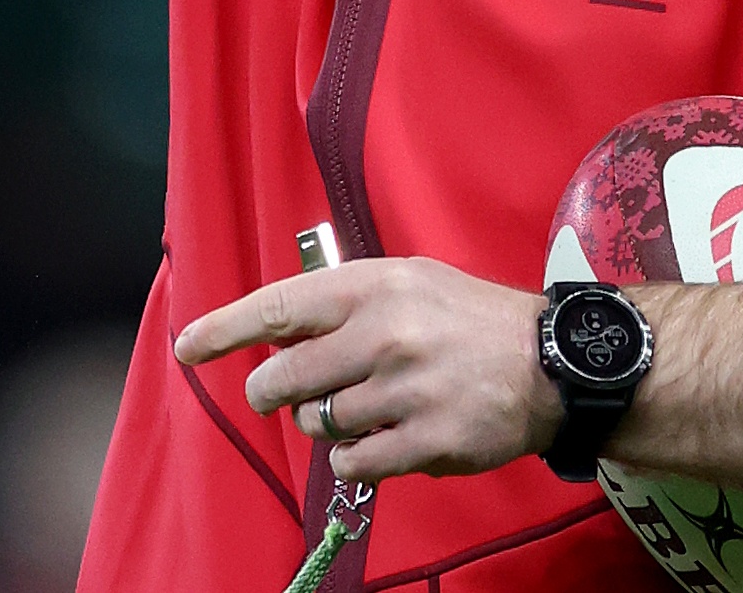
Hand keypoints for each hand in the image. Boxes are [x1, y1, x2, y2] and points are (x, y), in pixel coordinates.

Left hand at [174, 257, 562, 484]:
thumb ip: (346, 300)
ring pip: (319, 424)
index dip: (224, 330)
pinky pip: (354, 462)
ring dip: (328, 424)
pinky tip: (381, 440)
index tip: (189, 347)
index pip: (278, 308)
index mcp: (374, 287)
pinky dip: (356, 458)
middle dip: (273, 394)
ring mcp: (405, 391)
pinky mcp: (426, 440)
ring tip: (366, 408)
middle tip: (287, 396)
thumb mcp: (411, 281)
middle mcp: (384, 335)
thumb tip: (278, 330)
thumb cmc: (472, 320)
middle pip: (283, 379)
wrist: (554, 363)